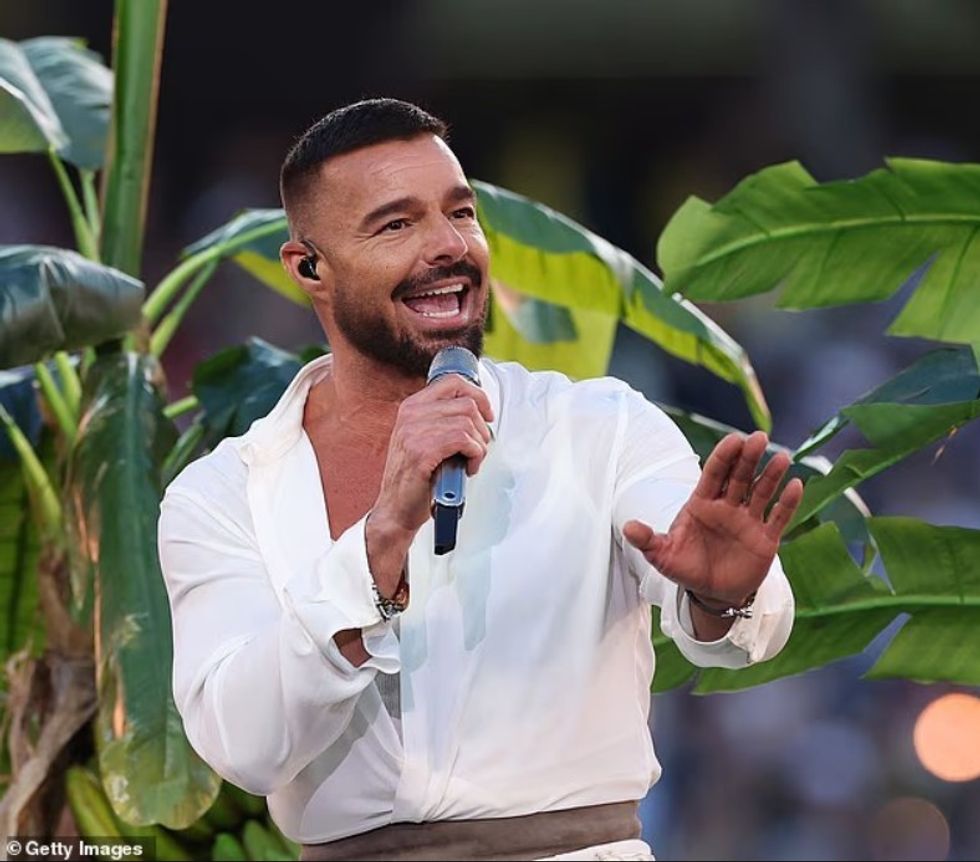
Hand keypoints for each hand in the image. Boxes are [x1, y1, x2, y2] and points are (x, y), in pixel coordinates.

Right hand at [370, 374, 493, 538]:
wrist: (395, 508)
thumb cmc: (413, 477)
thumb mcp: (423, 438)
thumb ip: (442, 420)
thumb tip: (478, 411)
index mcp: (412, 407)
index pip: (453, 382)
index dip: (478, 396)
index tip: (487, 414)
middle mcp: (411, 414)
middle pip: (467, 404)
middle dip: (482, 428)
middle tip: (478, 448)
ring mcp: (414, 432)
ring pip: (468, 423)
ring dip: (479, 445)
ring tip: (471, 461)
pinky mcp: (422, 451)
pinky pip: (463, 440)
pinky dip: (475, 455)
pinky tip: (468, 468)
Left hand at [623, 431, 802, 605]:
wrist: (711, 592)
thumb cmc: (685, 567)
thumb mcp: (663, 555)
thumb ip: (648, 540)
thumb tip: (628, 527)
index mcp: (701, 503)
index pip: (713, 473)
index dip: (724, 456)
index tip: (734, 440)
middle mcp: (727, 506)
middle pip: (739, 476)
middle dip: (748, 457)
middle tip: (759, 438)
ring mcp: (748, 520)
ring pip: (761, 491)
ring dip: (771, 475)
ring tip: (782, 458)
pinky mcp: (765, 538)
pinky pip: (779, 516)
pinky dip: (788, 502)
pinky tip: (796, 485)